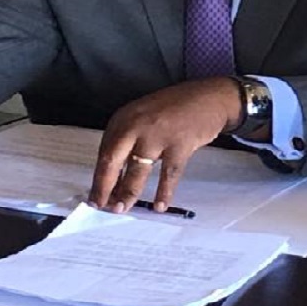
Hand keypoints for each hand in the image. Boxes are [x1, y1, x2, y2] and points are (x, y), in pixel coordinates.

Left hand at [89, 77, 243, 212]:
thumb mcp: (144, 117)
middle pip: (112, 161)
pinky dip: (164, 192)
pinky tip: (159, 206)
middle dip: (105, 187)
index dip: (99, 177)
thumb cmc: (176, 109)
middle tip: (104, 206)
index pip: (104, 152)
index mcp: (124, 118)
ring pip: (137, 170)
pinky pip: (168, 174)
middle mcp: (136, 125)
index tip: (97, 195)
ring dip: (129, 192)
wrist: (209, 97)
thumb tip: (117, 176)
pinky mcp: (179, 144)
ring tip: (124, 208)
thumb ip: (129, 140)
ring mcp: (157, 135)